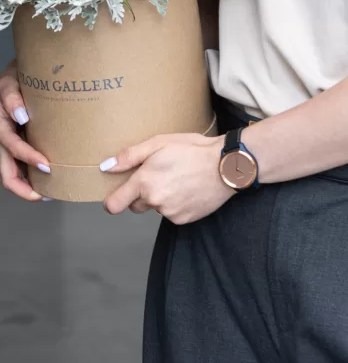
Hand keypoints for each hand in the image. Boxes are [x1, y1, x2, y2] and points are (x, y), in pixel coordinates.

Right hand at [0, 60, 50, 200]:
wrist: (22, 68)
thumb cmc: (18, 75)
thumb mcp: (11, 80)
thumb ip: (11, 96)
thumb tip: (20, 116)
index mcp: (1, 124)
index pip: (11, 148)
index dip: (27, 158)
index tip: (46, 165)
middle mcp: (3, 136)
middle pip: (6, 172)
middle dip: (24, 188)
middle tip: (46, 194)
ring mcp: (11, 141)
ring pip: (12, 173)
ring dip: (28, 187)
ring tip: (50, 193)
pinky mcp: (20, 141)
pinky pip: (21, 165)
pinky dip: (32, 176)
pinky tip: (50, 179)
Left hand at [102, 133, 233, 223]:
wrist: (226, 165)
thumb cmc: (194, 150)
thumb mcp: (161, 142)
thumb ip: (130, 156)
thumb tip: (107, 167)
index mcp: (144, 182)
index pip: (113, 205)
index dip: (113, 201)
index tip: (119, 195)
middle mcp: (154, 200)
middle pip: (136, 205)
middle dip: (143, 194)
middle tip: (161, 176)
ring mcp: (169, 212)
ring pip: (156, 208)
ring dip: (162, 198)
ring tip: (180, 179)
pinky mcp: (183, 219)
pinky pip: (172, 214)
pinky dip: (177, 204)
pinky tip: (189, 189)